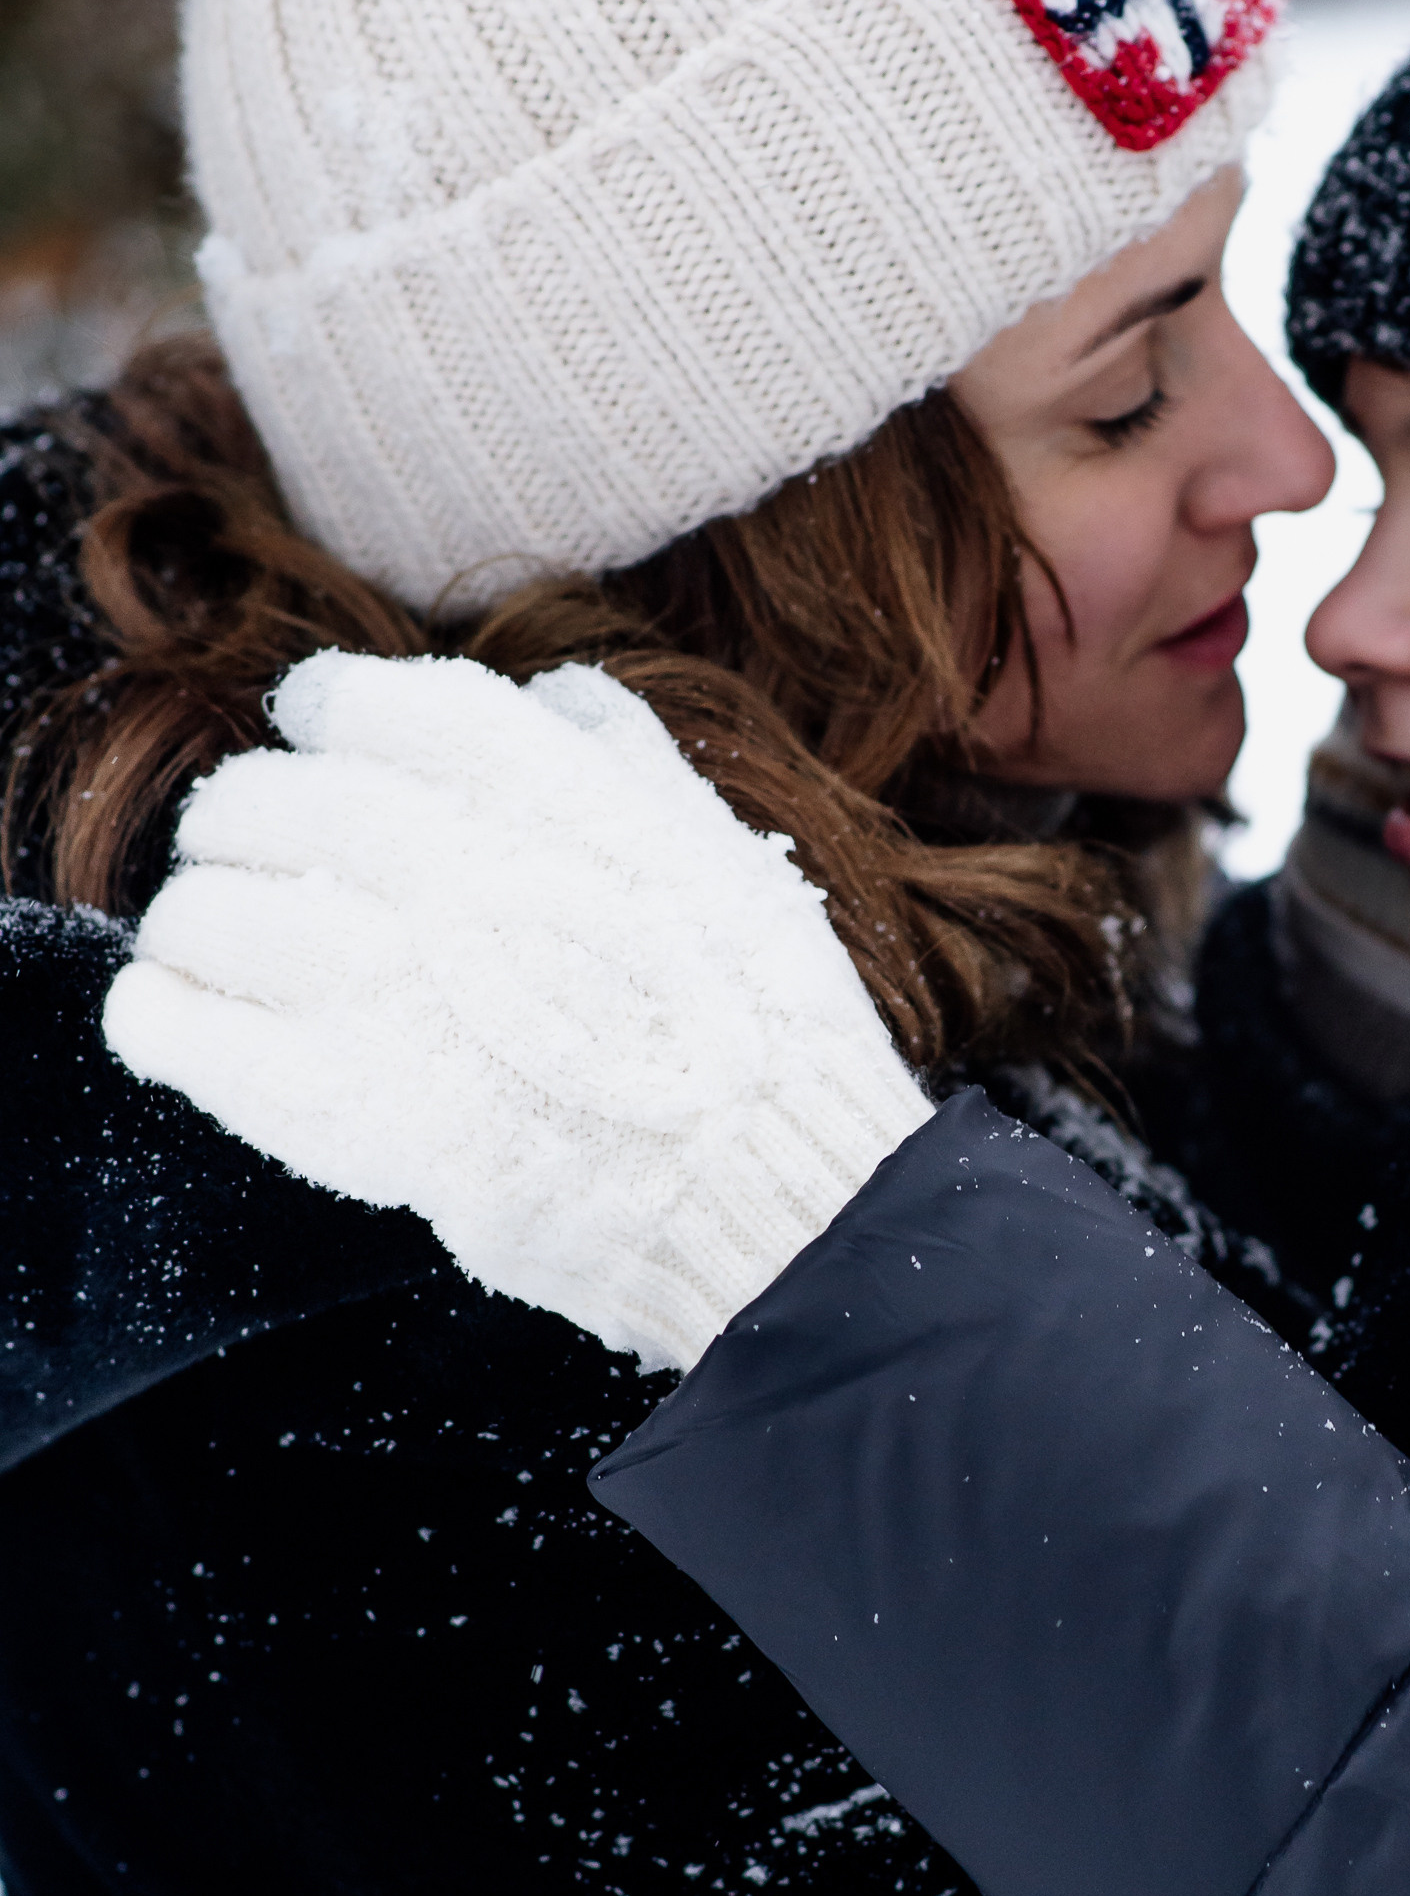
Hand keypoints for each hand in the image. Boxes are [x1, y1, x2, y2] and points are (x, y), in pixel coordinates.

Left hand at [103, 651, 932, 1367]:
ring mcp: (378, 984)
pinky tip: (182, 1021)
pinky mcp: (333, 1103)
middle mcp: (440, 864)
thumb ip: (626, 759)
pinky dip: (160, 1016)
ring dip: (197, 925)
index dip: (329, 718)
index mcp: (531, 787)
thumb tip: (554, 702)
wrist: (763, 1193)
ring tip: (220, 954)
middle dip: (245, 825)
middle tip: (258, 860)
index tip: (325, 741)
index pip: (361, 702)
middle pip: (257, 801)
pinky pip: (175, 1026)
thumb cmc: (757, 1031)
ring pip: (200, 910)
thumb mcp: (723, 851)